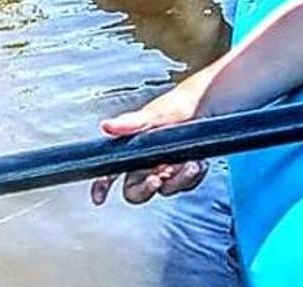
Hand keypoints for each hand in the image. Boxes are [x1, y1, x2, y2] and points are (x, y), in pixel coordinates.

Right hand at [89, 87, 207, 205]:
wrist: (203, 105)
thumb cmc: (174, 107)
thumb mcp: (153, 115)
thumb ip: (130, 123)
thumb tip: (107, 126)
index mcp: (130, 152)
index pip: (110, 172)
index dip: (102, 185)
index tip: (99, 197)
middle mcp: (145, 165)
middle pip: (135, 192)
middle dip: (145, 189)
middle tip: (156, 179)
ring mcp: (165, 171)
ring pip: (165, 189)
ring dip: (177, 180)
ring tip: (189, 164)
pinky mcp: (184, 174)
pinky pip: (185, 185)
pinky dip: (192, 176)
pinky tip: (197, 162)